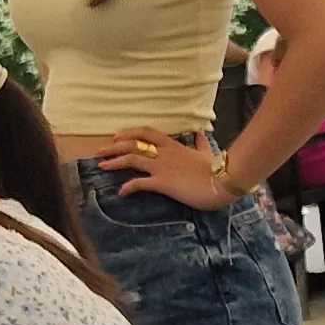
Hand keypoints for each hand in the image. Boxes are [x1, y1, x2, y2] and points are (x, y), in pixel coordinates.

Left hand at [98, 129, 239, 209]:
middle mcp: (164, 153)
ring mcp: (162, 167)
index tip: (117, 136)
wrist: (224, 181)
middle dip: (114, 146)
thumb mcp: (207, 154)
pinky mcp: (163, 183)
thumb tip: (201, 135)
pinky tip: (121, 192)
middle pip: (133, 144)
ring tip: (102, 166)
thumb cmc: (217, 169)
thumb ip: (201, 145)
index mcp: (173, 145)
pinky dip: (128, 187)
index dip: (130, 132)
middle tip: (100, 150)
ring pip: (132, 159)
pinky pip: (140, 183)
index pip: (147, 132)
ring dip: (115, 162)